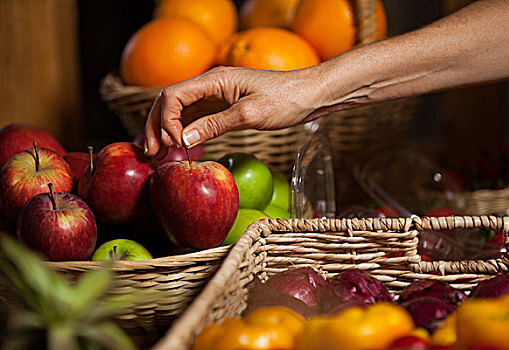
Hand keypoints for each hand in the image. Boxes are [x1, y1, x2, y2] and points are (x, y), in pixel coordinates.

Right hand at [144, 66, 324, 159]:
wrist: (309, 95)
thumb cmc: (285, 100)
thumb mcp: (250, 114)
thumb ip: (215, 125)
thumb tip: (184, 140)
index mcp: (215, 79)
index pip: (174, 95)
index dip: (166, 120)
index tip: (176, 144)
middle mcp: (211, 85)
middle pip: (169, 101)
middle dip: (156, 125)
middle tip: (151, 152)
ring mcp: (215, 96)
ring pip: (179, 111)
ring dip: (165, 130)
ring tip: (158, 153)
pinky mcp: (222, 106)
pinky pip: (194, 117)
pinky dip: (182, 132)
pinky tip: (178, 147)